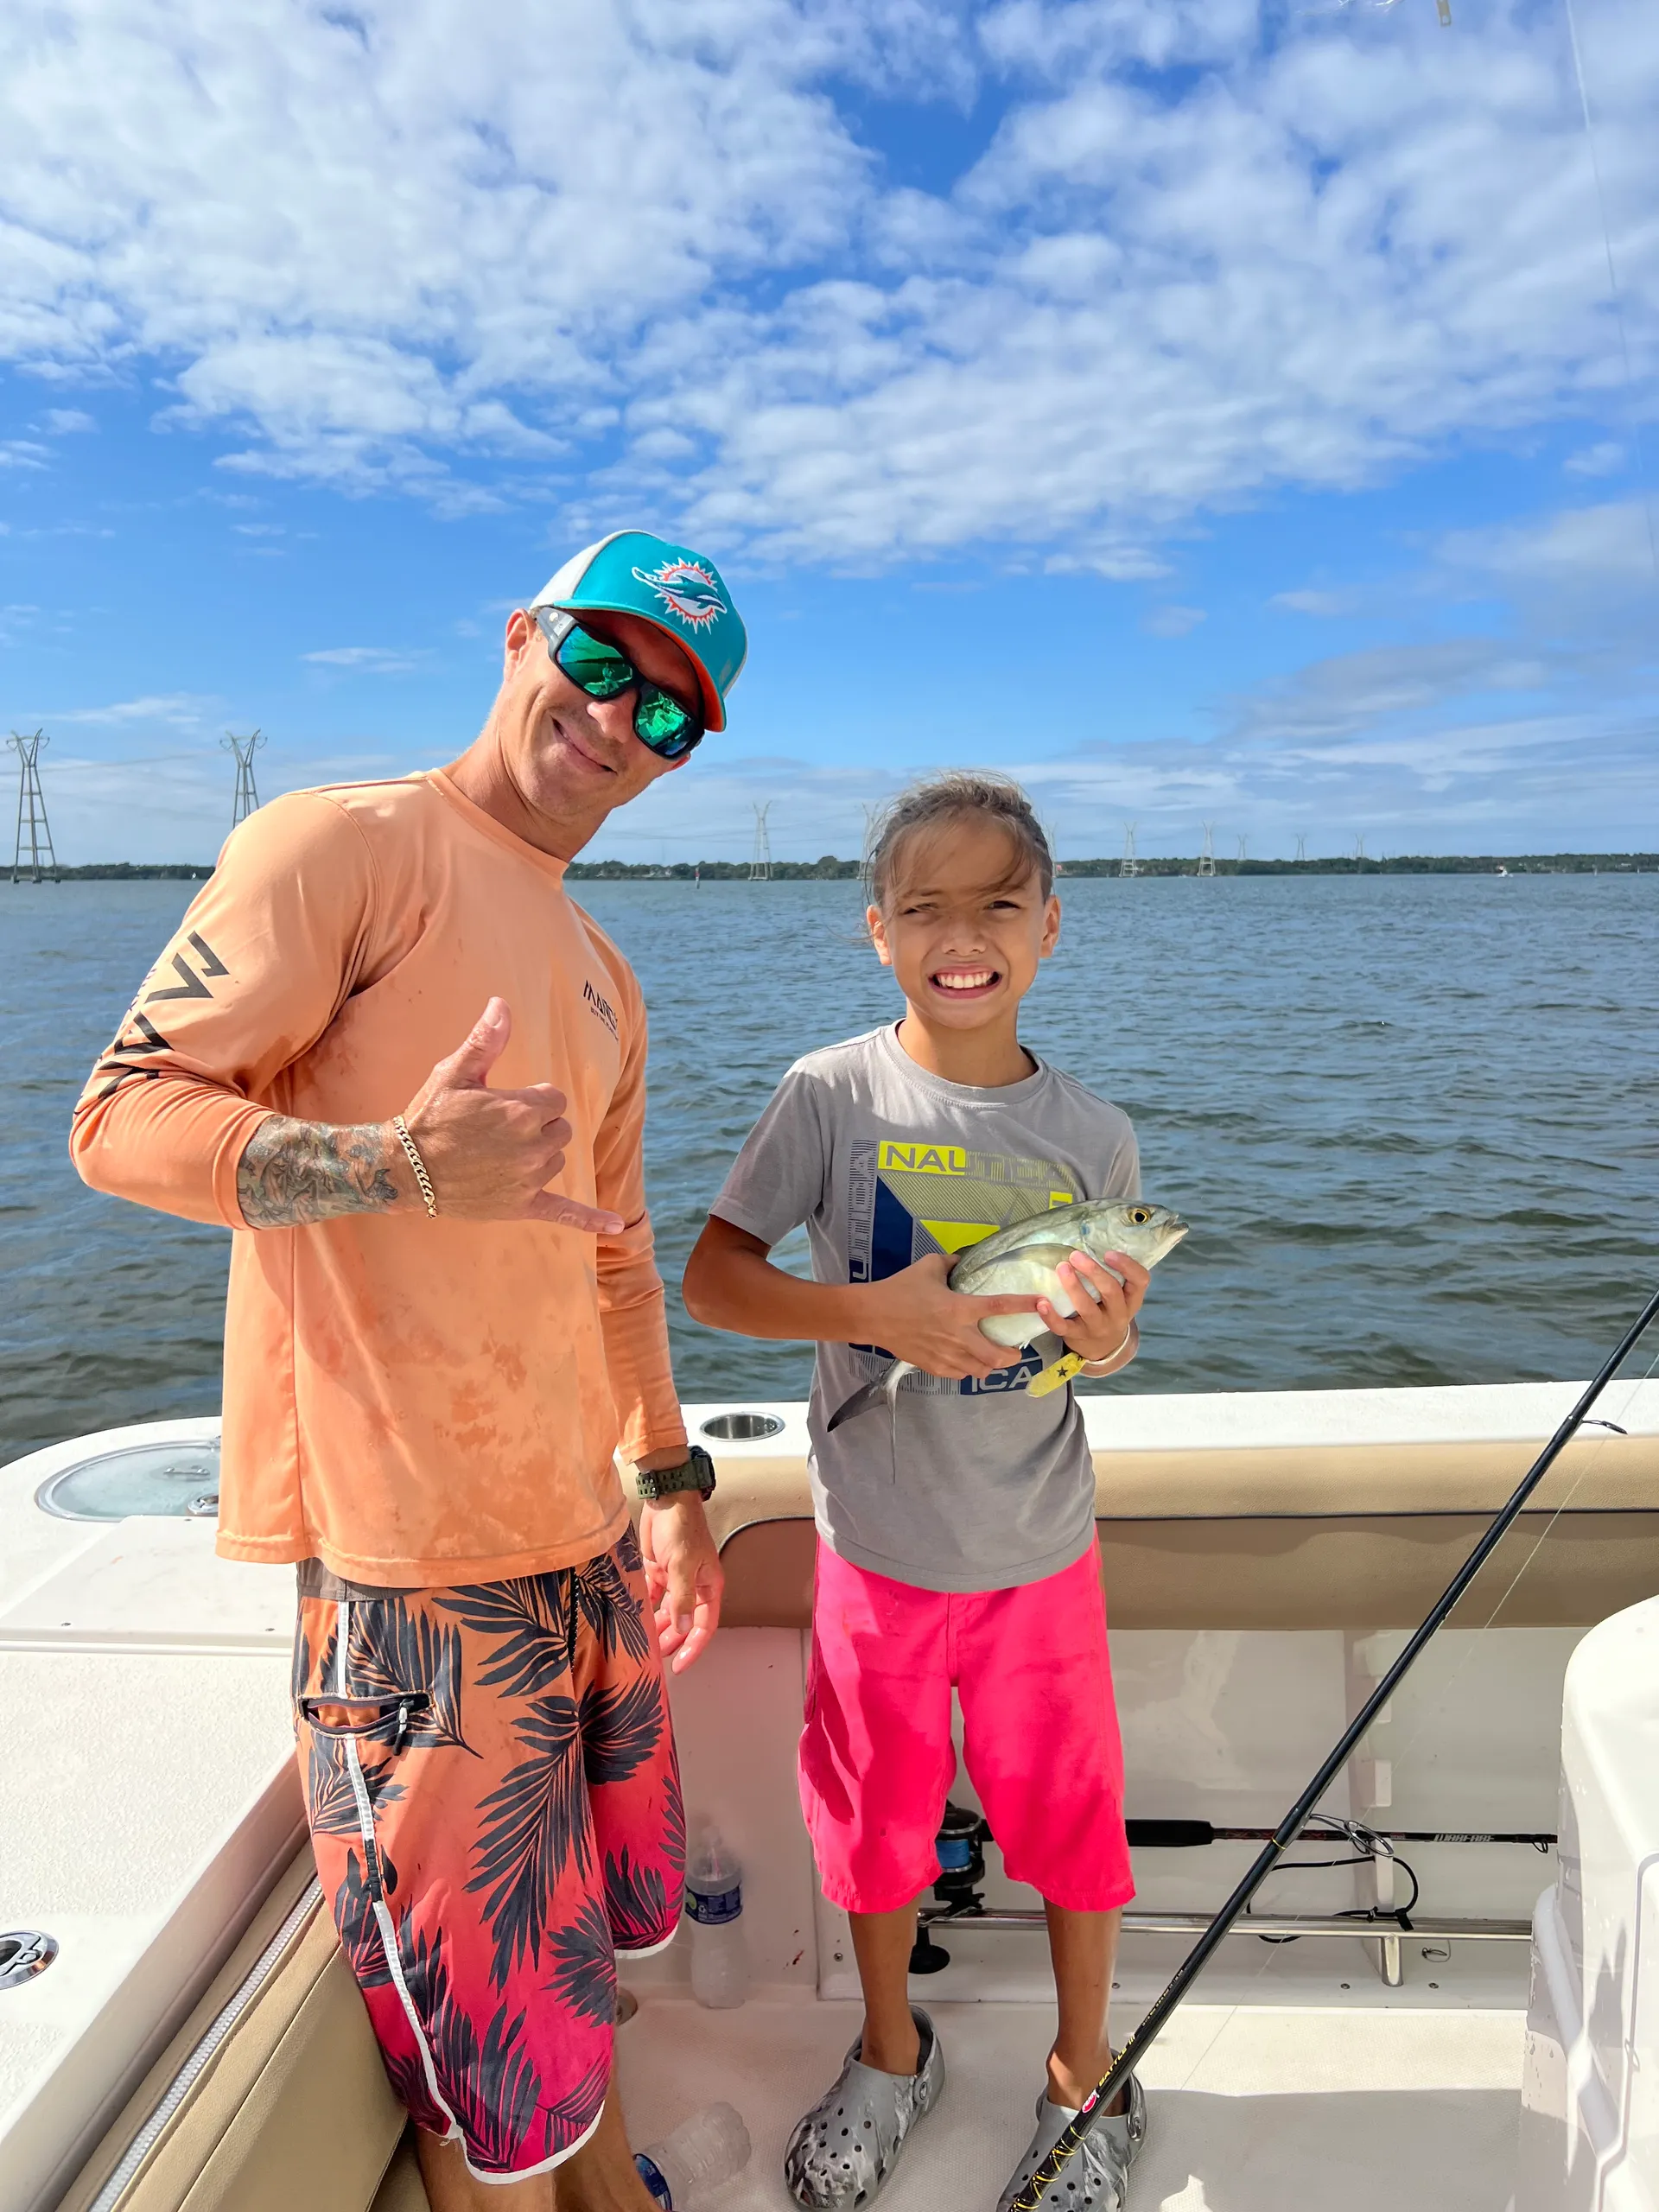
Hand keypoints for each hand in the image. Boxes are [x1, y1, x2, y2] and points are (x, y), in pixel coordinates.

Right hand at [397, 997, 623, 1231]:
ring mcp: (528, 1179)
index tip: (503, 1105)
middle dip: (537, 1127)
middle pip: (560, 1129)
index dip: (532, 1101)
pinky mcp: (521, 1205)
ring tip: (498, 1155)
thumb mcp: (455, 1072)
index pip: (555, 1100)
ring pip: (556, 1160)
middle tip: (497, 1132)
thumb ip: (486, 1040)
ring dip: (539, 1156)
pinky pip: (564, 1212)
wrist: (405, 1168)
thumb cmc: (429, 1115)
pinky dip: (591, 1219)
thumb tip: (502, 1003)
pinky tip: (615, 1227)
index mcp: (522, 1110)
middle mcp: (532, 1146)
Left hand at [639, 1493, 723, 1671]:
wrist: (666, 1496)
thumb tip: (682, 1629)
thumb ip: (682, 1598)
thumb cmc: (682, 1528)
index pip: (704, 1625)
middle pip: (684, 1622)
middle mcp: (693, 1586)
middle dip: (672, 1640)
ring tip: (643, 1643)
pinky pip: (651, 1597)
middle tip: (655, 1658)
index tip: (680, 1665)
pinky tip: (634, 1620)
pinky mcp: (656, 1571)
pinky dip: (644, 1609)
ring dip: (657, 1627)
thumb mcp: (682, 1565)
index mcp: (709, 1586)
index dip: (693, 1647)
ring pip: (667, 1612)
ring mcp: (674, 1579)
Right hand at [861, 1252, 1044, 1380]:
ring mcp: (946, 1355)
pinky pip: (961, 1375)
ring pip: (981, 1370)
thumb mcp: (928, 1267)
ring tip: (991, 1357)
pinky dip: (969, 1369)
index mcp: (959, 1308)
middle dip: (1012, 1356)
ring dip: (990, 1364)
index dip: (1024, 1305)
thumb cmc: (900, 1288)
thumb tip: (964, 1260)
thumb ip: (951, 1263)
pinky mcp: (934, 1366)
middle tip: (1014, 1350)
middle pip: (997, 1356)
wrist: (872, 1316)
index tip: (1042, 1304)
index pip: (999, 1306)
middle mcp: (958, 1335)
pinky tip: (966, 1360)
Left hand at [1036, 1249, 1148, 1366]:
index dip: (1127, 1265)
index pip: (1140, 1281)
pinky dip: (1051, 1316)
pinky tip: (1042, 1303)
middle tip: (1076, 1255)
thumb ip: (1114, 1276)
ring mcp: (1097, 1327)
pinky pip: (1063, 1327)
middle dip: (1094, 1272)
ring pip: (1086, 1308)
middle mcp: (1118, 1314)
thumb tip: (1091, 1244)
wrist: (1103, 1349)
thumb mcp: (1121, 1298)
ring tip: (1062, 1267)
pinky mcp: (1077, 1336)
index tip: (1108, 1253)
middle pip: (1111, 1292)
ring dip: (1073, 1286)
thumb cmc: (1109, 1311)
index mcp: (1131, 1300)